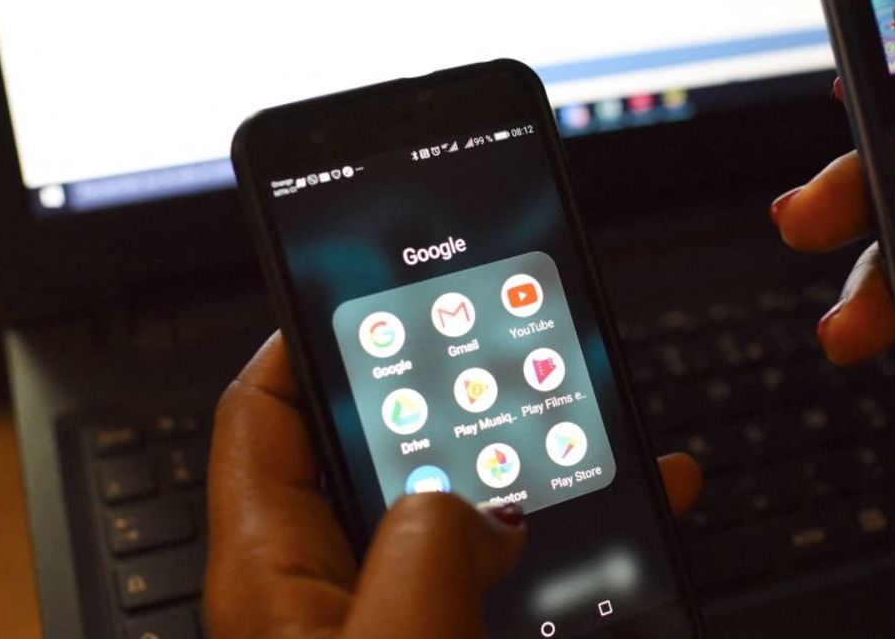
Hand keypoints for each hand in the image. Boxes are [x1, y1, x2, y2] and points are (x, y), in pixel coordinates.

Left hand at [205, 333, 702, 638]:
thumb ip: (419, 554)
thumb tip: (466, 500)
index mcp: (273, 577)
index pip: (261, 423)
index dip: (298, 345)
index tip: (352, 290)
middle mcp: (328, 599)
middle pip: (374, 458)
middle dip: (443, 400)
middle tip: (509, 347)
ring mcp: (393, 632)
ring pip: (457, 517)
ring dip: (525, 470)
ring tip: (598, 424)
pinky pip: (506, 583)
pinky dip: (564, 548)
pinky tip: (634, 521)